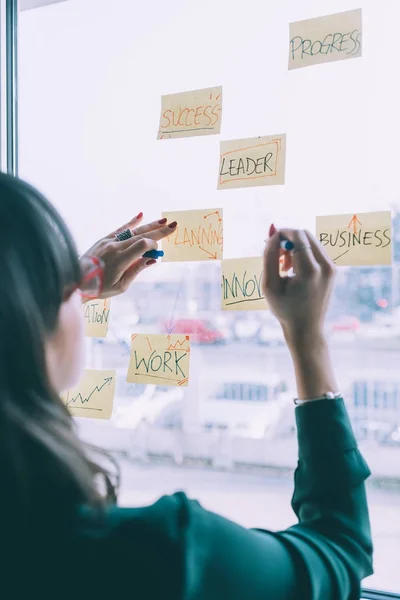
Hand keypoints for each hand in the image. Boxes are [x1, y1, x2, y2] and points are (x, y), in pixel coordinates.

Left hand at [81, 213, 176, 298]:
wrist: (77, 281)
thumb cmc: (100, 287)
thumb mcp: (121, 285)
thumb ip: (137, 270)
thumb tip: (152, 260)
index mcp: (120, 260)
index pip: (142, 246)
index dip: (153, 246)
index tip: (158, 252)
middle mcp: (115, 247)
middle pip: (141, 236)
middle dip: (159, 231)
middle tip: (174, 225)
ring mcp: (109, 241)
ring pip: (133, 231)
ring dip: (149, 225)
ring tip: (163, 220)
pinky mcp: (104, 239)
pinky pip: (120, 229)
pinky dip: (131, 223)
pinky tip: (140, 215)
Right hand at [262, 228, 335, 342]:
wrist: (306, 329)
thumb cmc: (285, 310)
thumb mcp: (270, 285)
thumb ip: (269, 257)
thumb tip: (273, 235)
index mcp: (310, 270)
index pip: (298, 236)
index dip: (282, 233)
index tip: (270, 242)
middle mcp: (325, 266)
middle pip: (306, 235)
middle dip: (288, 239)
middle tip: (277, 257)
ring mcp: (331, 268)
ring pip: (311, 241)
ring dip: (295, 246)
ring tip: (284, 266)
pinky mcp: (333, 270)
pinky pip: (316, 250)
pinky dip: (303, 253)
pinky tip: (294, 270)